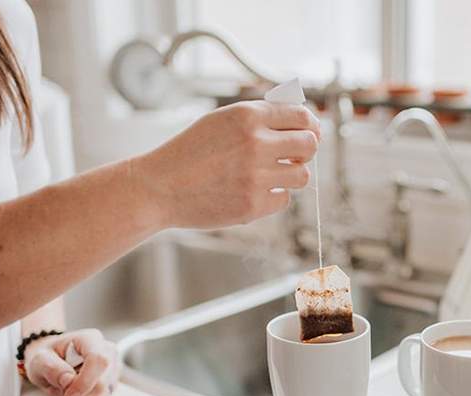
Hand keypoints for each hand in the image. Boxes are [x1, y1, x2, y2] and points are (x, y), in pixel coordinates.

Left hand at [24, 329, 120, 395]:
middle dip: (76, 393)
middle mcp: (107, 352)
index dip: (85, 382)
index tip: (68, 395)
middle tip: (58, 386)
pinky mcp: (111, 384)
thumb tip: (68, 381)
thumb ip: (51, 368)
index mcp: (91, 339)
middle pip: (101, 384)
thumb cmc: (48, 356)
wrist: (52, 359)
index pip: (99, 360)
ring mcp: (112, 369)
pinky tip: (72, 393)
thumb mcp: (39, 360)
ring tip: (63, 389)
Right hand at [134, 101, 319, 229]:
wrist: (159, 187)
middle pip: (309, 145)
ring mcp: (256, 176)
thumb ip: (258, 118)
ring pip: (301, 175)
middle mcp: (256, 144)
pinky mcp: (253, 205)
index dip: (311, 125)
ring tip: (272, 174)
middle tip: (296, 155)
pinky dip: (273, 196)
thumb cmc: (191, 152)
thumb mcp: (220, 121)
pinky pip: (283, 199)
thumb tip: (300, 121)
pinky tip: (254, 191)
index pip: (301, 116)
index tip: (310, 132)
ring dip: (292, 175)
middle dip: (306, 150)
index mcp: (248, 116)